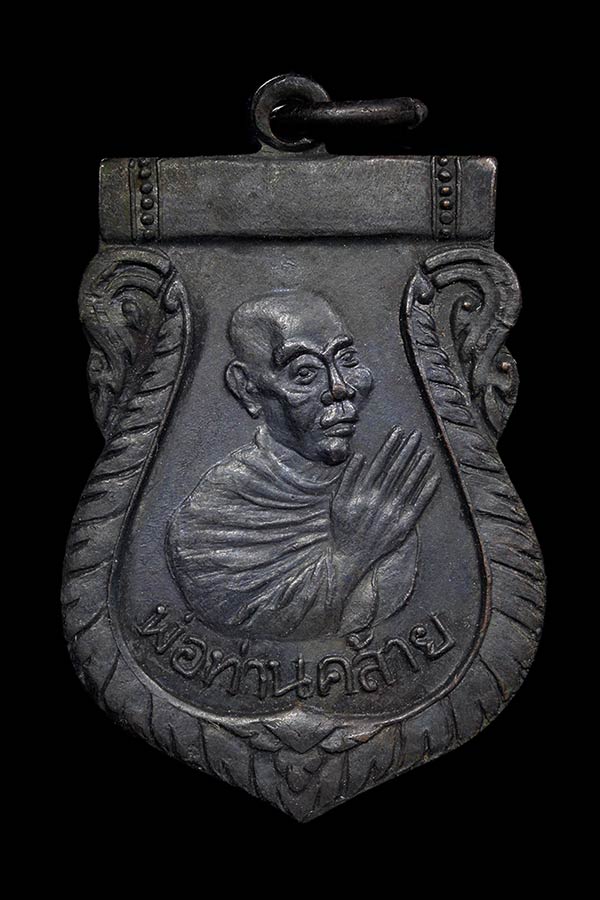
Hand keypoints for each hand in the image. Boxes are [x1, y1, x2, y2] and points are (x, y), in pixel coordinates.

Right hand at [332, 426, 439, 572]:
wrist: (350, 556)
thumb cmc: (343, 527)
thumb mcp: (338, 501)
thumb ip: (348, 478)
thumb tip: (360, 456)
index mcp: (363, 492)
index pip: (380, 463)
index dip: (390, 446)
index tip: (399, 432)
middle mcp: (379, 500)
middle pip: (396, 469)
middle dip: (407, 450)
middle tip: (417, 435)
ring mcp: (392, 512)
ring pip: (409, 484)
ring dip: (419, 467)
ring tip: (428, 452)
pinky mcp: (403, 525)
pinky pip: (418, 505)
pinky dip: (427, 491)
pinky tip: (434, 478)